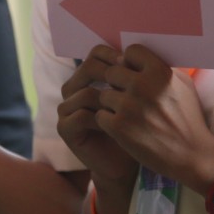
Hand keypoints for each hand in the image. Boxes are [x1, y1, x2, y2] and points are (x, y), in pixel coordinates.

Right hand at [57, 46, 138, 186]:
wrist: (126, 164)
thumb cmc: (136, 128)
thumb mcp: (139, 98)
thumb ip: (137, 75)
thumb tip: (148, 49)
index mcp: (89, 77)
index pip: (96, 54)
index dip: (116, 55)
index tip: (137, 66)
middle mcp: (74, 90)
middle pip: (88, 68)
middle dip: (114, 75)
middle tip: (133, 85)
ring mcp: (67, 109)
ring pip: (86, 92)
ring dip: (110, 100)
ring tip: (129, 110)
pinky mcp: (65, 129)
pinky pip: (81, 115)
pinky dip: (101, 119)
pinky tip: (118, 125)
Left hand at [93, 44, 213, 190]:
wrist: (192, 156)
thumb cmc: (189, 119)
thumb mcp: (184, 86)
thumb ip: (163, 67)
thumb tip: (142, 56)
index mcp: (160, 72)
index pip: (131, 51)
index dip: (130, 62)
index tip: (133, 74)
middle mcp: (143, 86)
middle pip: (112, 72)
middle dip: (118, 83)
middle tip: (127, 96)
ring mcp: (129, 107)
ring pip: (103, 94)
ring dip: (112, 104)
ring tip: (127, 115)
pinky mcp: (119, 127)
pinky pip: (100, 115)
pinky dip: (109, 122)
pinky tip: (124, 128)